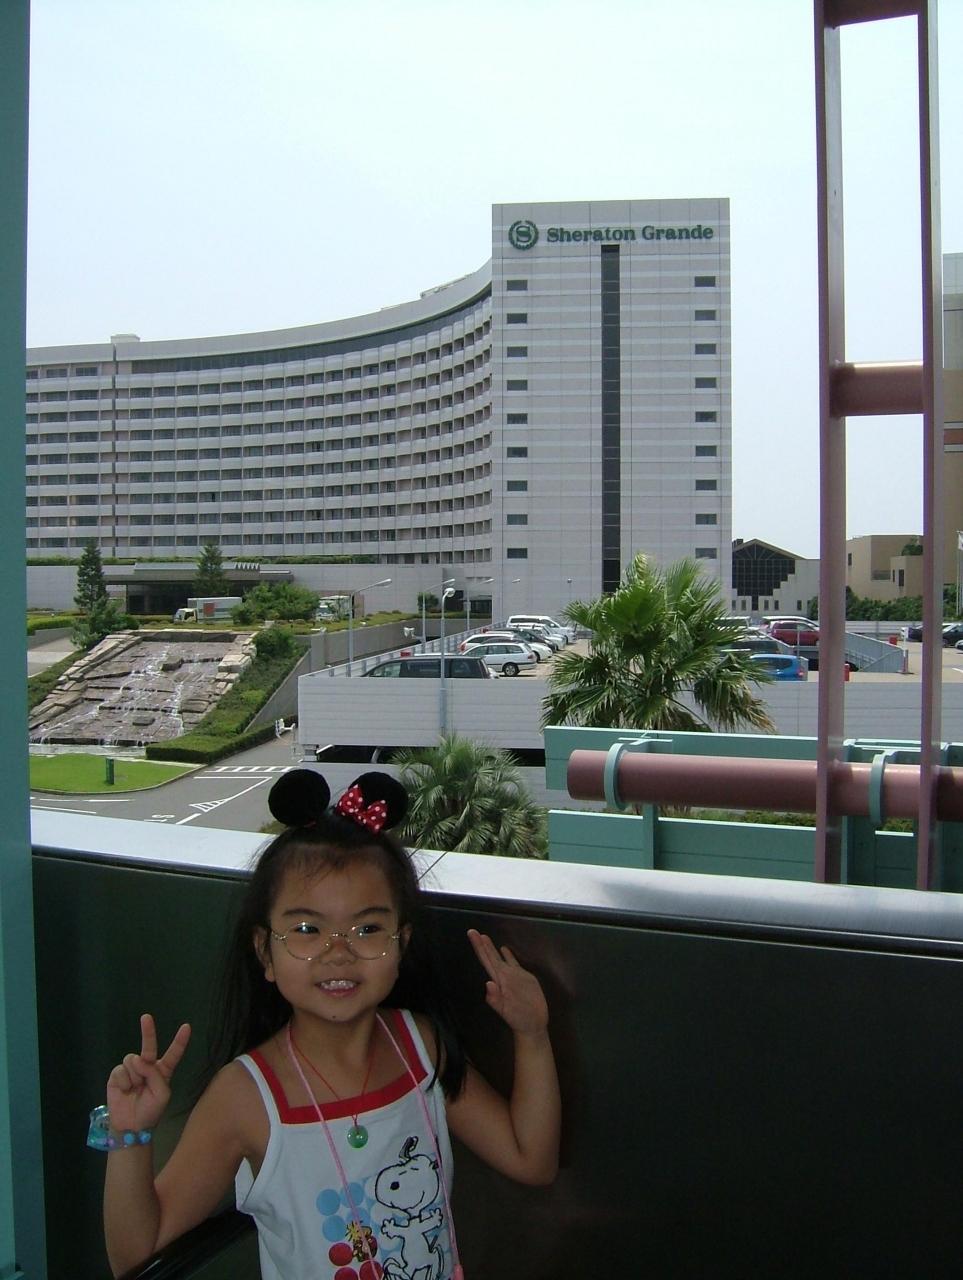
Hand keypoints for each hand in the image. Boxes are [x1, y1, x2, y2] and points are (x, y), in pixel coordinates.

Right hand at [105, 1014, 190, 1136]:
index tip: (187, 1026)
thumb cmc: (151, 1111)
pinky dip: (124, 1081)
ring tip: (135, 1088)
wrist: (131, 1126)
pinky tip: (125, 1090)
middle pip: (149, 1046)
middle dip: (148, 1031)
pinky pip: (121, 1070)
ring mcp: (132, 1069)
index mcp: (163, 1071)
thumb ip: (155, 1075)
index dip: (179, 1041)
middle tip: (146, 1017)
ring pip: (133, 1060)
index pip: (173, 1054)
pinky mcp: (117, 1075)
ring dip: (135, 1075)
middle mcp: (148, 1067)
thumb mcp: (162, 1095)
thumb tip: (138, 1060)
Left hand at [467, 929, 548, 1037]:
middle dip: (482, 945)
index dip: (480, 948)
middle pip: (490, 958)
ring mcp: (513, 977)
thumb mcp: (507, 1012)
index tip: (472, 935)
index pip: (486, 962)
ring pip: (500, 959)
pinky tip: (504, 948)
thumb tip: (488, 984)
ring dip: (492, 948)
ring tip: (484, 937)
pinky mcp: (524, 978)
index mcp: (499, 982)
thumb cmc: (518, 1020)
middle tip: (472, 932)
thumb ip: (496, 999)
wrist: (533, 1025)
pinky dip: (508, 955)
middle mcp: (504, 977)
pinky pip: (514, 963)